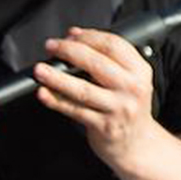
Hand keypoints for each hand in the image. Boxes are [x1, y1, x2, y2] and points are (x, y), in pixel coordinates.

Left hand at [34, 27, 157, 171]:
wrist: (137, 144)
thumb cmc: (127, 107)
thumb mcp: (130, 80)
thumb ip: (108, 61)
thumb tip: (74, 37)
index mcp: (139, 71)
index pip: (113, 45)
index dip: (88, 36)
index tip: (70, 35)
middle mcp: (131, 88)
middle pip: (97, 63)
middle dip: (69, 51)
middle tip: (51, 47)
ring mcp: (117, 108)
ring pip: (82, 89)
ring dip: (57, 78)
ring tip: (40, 70)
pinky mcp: (103, 126)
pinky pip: (74, 111)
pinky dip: (56, 101)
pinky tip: (44, 94)